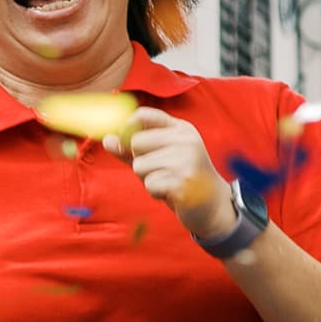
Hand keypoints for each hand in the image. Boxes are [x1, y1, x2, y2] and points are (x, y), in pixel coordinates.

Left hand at [120, 107, 239, 244]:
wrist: (213, 205)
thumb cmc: (182, 178)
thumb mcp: (158, 157)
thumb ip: (131, 148)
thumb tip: (106, 139)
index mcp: (180, 128)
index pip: (143, 115)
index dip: (127, 128)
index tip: (128, 144)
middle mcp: (185, 140)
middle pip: (135, 142)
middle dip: (139, 161)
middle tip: (160, 171)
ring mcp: (186, 160)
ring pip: (140, 165)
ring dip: (148, 179)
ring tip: (169, 182)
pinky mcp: (183, 182)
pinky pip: (149, 184)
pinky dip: (155, 192)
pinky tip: (172, 193)